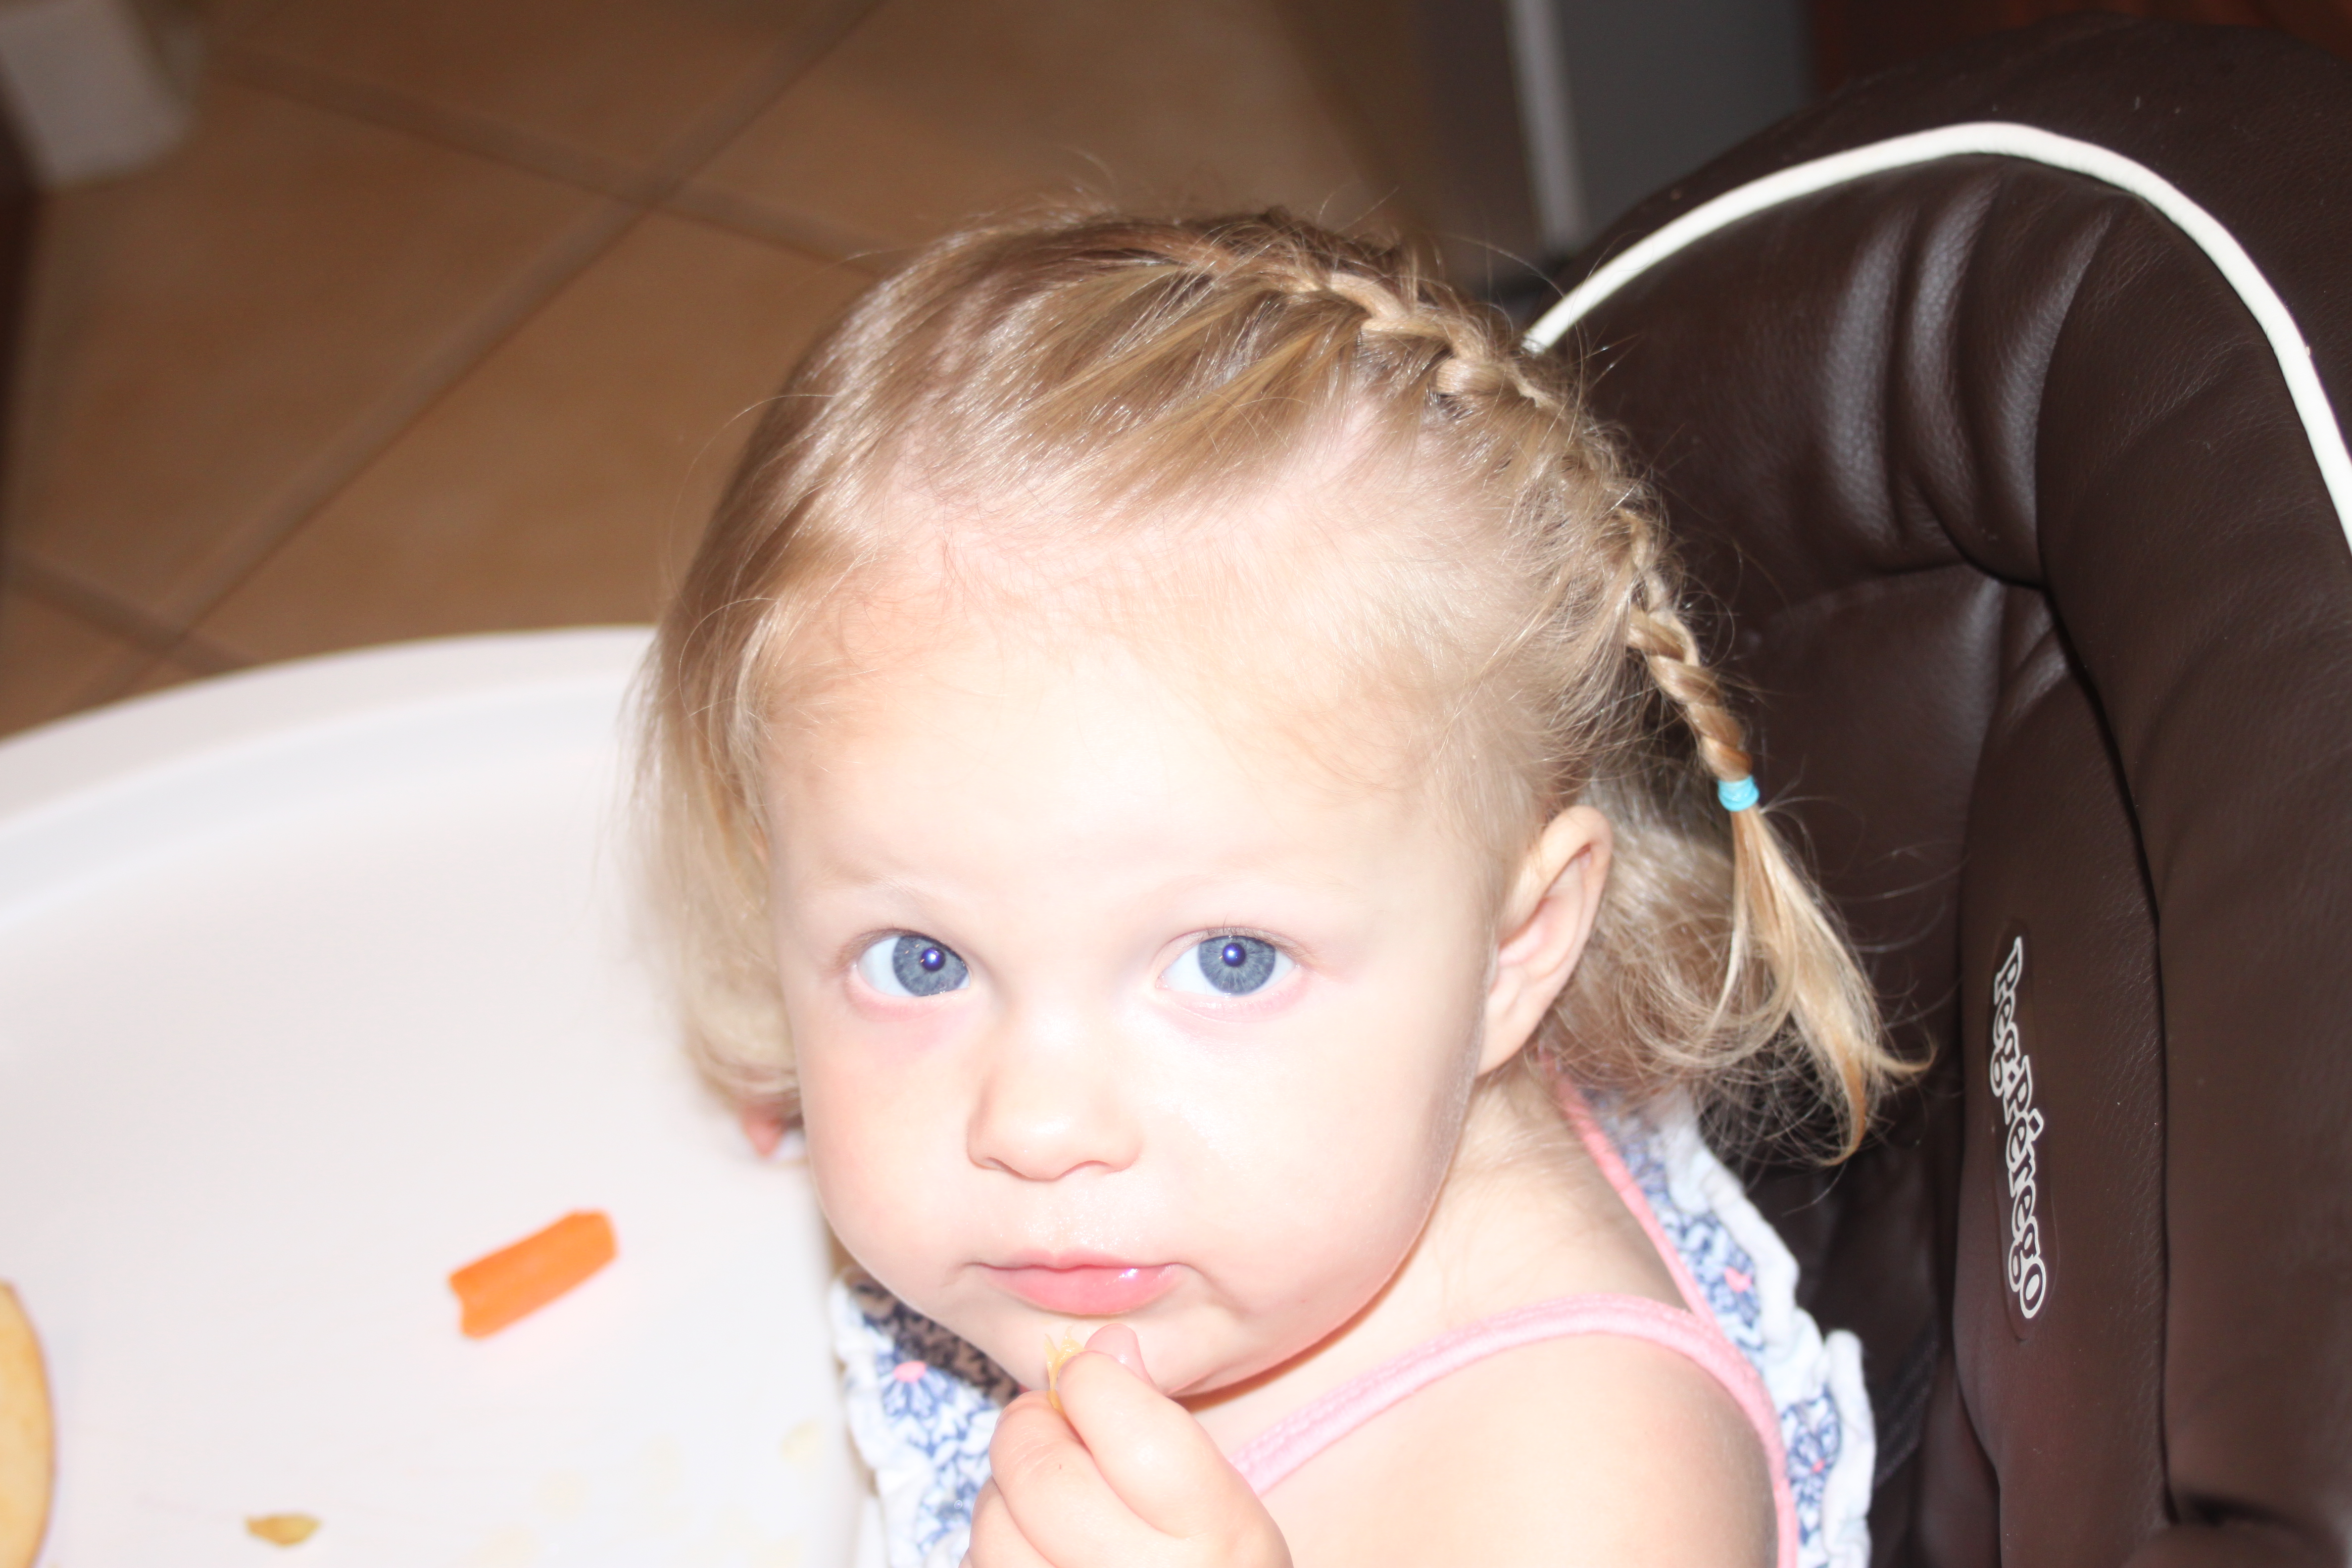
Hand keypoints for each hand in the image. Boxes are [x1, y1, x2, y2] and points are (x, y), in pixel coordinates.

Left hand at [967, 1325, 1290, 1567]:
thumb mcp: (1218, 1498)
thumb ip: (1156, 1417)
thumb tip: (1103, 1345)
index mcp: (1212, 1531)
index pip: (1122, 1422)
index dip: (1089, 1380)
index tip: (1089, 1380)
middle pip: (1041, 1475)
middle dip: (1028, 1429)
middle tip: (1046, 1425)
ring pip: (994, 1530)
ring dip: (1003, 1496)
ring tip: (1039, 1497)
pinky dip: (995, 1549)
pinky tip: (1035, 1549)